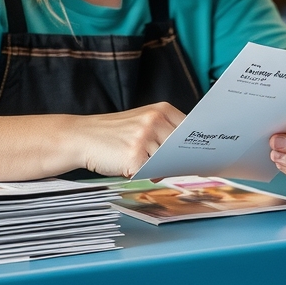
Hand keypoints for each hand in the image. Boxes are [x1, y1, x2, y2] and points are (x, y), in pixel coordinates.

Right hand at [70, 102, 184, 177]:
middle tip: (178, 164)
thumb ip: (164, 134)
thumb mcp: (141, 123)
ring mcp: (145, 138)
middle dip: (180, 159)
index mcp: (160, 110)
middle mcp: (154, 121)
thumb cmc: (113, 134)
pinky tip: (131, 166)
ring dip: (160, 168)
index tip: (203, 153)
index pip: (190, 128)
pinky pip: (151, 172)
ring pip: (168, 161)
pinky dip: (146, 174)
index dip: (195, 143)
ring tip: (139, 160)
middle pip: (182, 147)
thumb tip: (188, 157)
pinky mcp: (135, 157)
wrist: (82, 137)